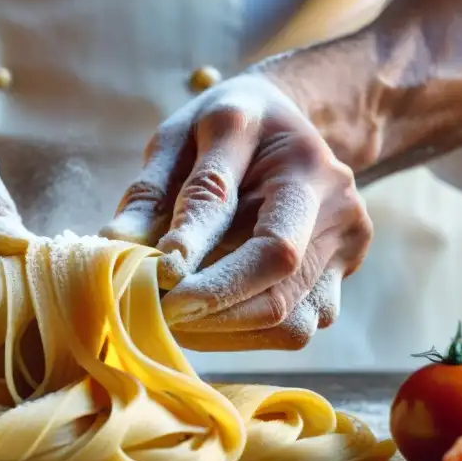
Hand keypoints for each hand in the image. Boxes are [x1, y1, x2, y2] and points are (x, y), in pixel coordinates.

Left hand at [101, 71, 372, 350]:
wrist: (288, 126)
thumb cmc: (223, 132)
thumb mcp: (179, 138)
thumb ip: (150, 191)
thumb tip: (114, 244)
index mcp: (287, 150)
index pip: (244, 216)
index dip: (196, 258)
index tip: (154, 281)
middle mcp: (331, 194)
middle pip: (277, 274)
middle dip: (209, 306)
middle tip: (155, 314)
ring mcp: (347, 237)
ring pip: (290, 318)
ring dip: (223, 331)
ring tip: (176, 320)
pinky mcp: (347, 270)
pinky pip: (298, 326)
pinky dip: (246, 334)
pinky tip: (210, 319)